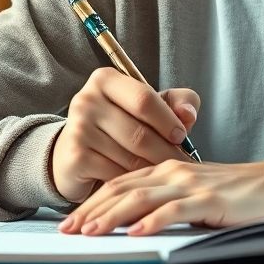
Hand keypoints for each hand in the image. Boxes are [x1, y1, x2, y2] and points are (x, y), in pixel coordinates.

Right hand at [51, 67, 199, 202]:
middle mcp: (87, 100)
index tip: (181, 136)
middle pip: (139, 132)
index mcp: (106, 79)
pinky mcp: (74, 158)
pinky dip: (133, 183)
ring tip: (163, 175)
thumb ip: (176, 103)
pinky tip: (140, 183)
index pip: (145, 98)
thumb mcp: (148, 109)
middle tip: (180, 165)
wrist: (76, 155)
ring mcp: (77, 129)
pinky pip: (117, 176)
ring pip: (131, 157)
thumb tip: (189, 113)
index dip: (168, 120)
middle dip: (166, 152)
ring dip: (152, 170)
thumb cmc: (120, 127)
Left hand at [58, 159, 263, 235]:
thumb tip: (134, 223)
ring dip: (112, 217)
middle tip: (67, 230)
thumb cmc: (234, 192)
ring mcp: (189, 184)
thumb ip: (165, 200)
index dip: (92, 201)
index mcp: (166, 169)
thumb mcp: (192, 192)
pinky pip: (174, 210)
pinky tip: (136, 233)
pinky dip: (153, 221)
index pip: (119, 183)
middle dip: (91, 210)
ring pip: (141, 198)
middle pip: (122, 189)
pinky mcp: (208, 199)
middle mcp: (172, 172)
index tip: (71, 221)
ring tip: (90, 232)